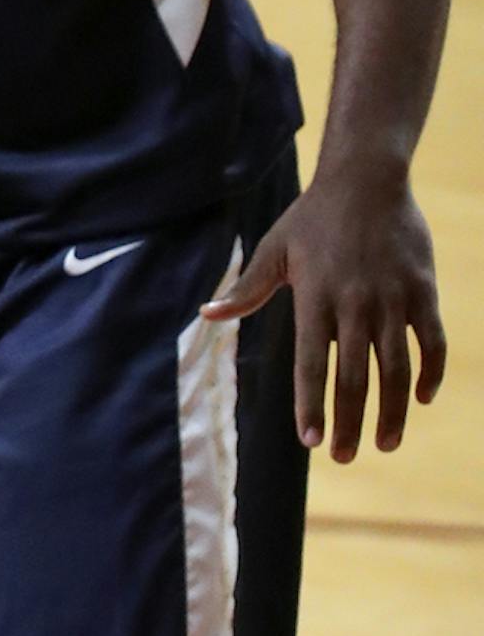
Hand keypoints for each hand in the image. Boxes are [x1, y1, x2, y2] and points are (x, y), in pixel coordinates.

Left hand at [200, 162, 445, 458]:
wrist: (365, 178)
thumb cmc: (313, 217)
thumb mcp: (275, 250)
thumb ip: (246, 290)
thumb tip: (206, 314)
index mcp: (315, 296)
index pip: (311, 363)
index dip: (311, 405)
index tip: (310, 441)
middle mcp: (353, 302)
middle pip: (354, 376)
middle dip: (350, 423)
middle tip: (347, 457)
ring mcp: (391, 298)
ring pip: (396, 369)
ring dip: (393, 411)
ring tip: (387, 443)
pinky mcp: (422, 291)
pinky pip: (430, 342)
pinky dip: (429, 374)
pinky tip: (422, 399)